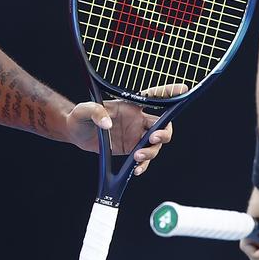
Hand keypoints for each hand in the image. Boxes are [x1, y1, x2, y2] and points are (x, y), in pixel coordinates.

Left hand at [65, 83, 185, 175]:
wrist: (76, 133)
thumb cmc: (81, 116)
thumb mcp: (84, 110)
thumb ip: (95, 112)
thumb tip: (107, 123)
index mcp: (131, 106)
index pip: (154, 97)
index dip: (169, 93)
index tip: (182, 89)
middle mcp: (138, 120)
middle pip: (162, 125)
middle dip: (164, 132)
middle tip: (153, 138)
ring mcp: (136, 136)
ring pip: (155, 145)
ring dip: (151, 152)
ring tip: (136, 157)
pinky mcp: (131, 150)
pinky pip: (144, 159)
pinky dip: (143, 165)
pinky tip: (135, 170)